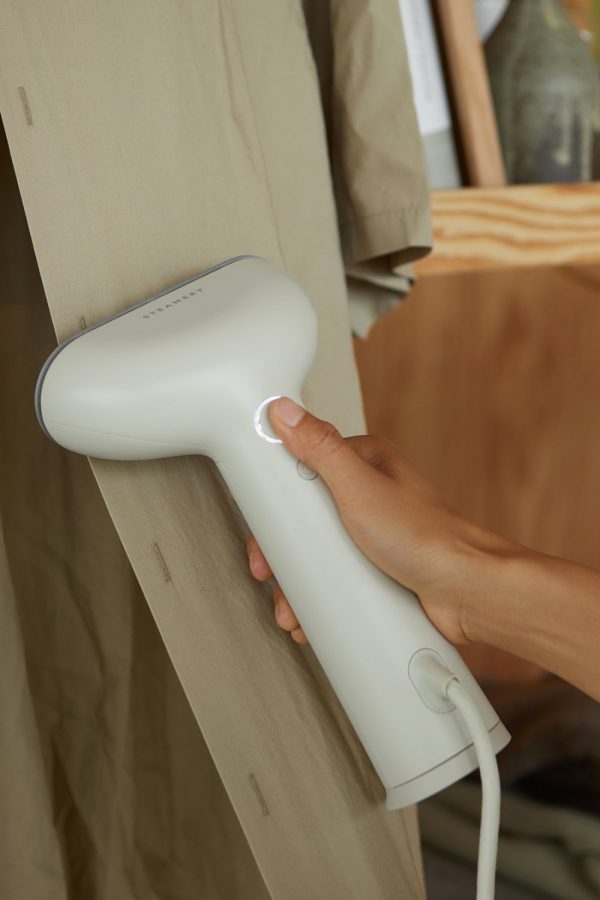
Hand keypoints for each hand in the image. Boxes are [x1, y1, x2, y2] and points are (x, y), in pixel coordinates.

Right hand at [246, 397, 516, 646]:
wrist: (469, 591)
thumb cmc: (427, 538)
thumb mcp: (360, 487)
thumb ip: (321, 448)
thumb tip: (285, 412)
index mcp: (365, 465)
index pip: (303, 471)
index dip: (276, 502)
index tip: (260, 531)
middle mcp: (369, 496)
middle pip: (306, 518)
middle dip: (282, 553)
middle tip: (269, 574)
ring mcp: (374, 534)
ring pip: (319, 553)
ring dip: (296, 583)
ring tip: (289, 608)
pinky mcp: (379, 568)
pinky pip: (338, 579)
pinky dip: (319, 598)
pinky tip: (310, 615)